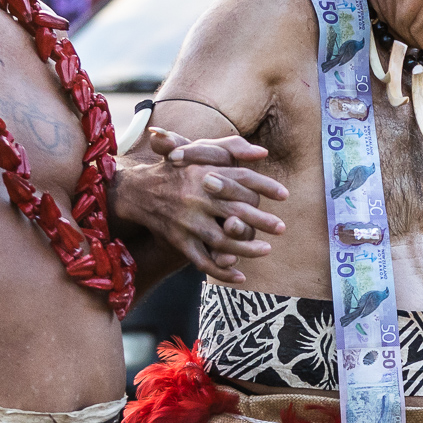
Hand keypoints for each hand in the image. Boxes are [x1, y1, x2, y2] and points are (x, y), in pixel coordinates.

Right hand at [112, 129, 287, 284]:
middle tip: (281, 227)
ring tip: (266, 249)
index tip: (284, 195)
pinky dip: (221, 271)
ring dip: (246, 248)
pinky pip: (202, 260)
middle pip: (236, 210)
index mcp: (203, 172)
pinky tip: (240, 276)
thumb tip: (262, 152)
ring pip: (221, 240)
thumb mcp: (199, 151)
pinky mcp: (179, 241)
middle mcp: (196, 197)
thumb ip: (231, 147)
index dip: (265, 187)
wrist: (138, 191)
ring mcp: (187, 222)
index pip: (241, 178)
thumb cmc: (178, 169)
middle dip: (262, 221)